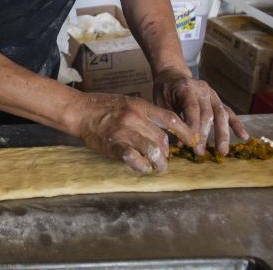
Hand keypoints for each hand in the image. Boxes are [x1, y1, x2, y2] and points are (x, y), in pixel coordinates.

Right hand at [64, 92, 198, 174]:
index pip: (170, 118)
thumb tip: (163, 136)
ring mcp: (124, 132)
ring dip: (159, 163)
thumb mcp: (128, 103)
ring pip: (152, 151)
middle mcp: (134, 117)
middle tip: (165, 158)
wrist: (79, 111)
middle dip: (167, 152)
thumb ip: (145, 116)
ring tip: (158, 167)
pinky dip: (142, 167)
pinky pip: (134, 159)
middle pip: (162, 139)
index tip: (193, 142)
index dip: (185, 132)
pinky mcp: (114, 146)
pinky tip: (143, 168)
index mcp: (140, 106)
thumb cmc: (103, 107)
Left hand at [154, 67, 248, 155]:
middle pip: (207, 114)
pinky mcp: (218, 100)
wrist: (172, 74)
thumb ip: (170, 119)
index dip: (193, 127)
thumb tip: (181, 142)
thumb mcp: (160, 101)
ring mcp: (212, 94)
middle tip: (200, 152)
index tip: (191, 144)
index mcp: (186, 87)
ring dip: (222, 134)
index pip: (192, 109)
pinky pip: (229, 112)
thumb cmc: (164, 90)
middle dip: (204, 135)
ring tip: (222, 152)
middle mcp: (202, 89)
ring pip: (221, 114)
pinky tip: (244, 137)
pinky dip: (237, 125)